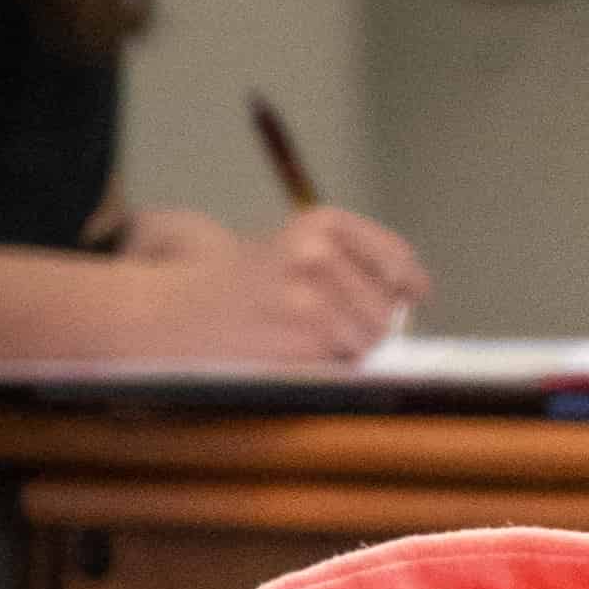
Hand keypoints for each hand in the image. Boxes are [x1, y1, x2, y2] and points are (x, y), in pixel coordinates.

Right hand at [107, 205, 429, 363]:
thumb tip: (415, 294)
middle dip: (371, 322)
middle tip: (319, 322)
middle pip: (390, 307)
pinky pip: (352, 359)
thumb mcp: (293, 252)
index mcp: (321, 224)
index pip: (398, 258)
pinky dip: (334, 363)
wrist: (173, 314)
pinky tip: (298, 351)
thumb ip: (352, 264)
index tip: (411, 293)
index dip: (409, 282)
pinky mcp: (308, 335)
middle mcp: (320, 251)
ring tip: (302, 336)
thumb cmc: (239, 289)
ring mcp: (315, 293)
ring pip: (374, 337)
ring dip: (351, 346)